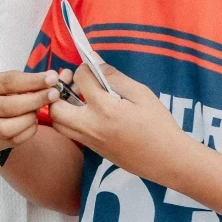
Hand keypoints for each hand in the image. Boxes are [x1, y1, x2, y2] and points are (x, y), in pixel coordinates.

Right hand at [0, 69, 60, 151]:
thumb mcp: (2, 82)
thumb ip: (25, 80)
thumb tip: (54, 78)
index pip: (10, 82)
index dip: (34, 81)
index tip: (53, 78)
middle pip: (11, 106)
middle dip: (36, 100)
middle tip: (54, 95)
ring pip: (12, 127)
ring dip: (30, 118)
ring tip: (37, 111)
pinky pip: (15, 139)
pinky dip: (29, 130)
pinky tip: (32, 122)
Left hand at [48, 64, 187, 185]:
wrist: (166, 159)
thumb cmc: (158, 124)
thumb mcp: (141, 93)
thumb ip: (115, 77)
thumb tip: (96, 63)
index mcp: (104, 108)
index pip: (80, 78)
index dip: (85, 68)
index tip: (94, 68)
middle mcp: (90, 126)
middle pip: (55, 108)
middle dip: (59, 92)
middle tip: (75, 84)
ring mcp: (89, 141)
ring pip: (58, 124)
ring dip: (62, 108)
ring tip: (79, 98)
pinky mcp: (93, 150)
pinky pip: (71, 133)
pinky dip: (70, 120)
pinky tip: (89, 113)